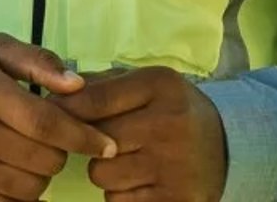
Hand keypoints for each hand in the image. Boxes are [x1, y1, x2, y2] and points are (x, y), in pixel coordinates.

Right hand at [0, 33, 114, 200]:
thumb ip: (37, 62)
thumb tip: (78, 84)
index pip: (48, 125)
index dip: (84, 136)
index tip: (109, 142)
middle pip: (42, 160)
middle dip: (63, 152)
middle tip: (59, 138)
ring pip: (24, 189)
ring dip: (42, 176)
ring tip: (38, 155)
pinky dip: (18, 198)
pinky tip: (19, 178)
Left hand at [56, 66, 227, 201]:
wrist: (224, 146)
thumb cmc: (174, 111)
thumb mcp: (150, 86)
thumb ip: (106, 85)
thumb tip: (56, 89)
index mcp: (162, 86)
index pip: (97, 98)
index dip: (67, 110)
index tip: (51, 116)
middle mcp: (168, 123)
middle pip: (95, 143)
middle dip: (92, 146)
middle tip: (106, 142)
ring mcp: (172, 165)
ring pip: (104, 177)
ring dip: (108, 173)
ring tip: (130, 161)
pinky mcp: (173, 198)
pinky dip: (123, 194)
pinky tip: (142, 180)